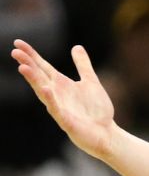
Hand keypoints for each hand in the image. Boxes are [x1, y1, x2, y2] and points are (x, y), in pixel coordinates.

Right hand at [11, 41, 117, 158]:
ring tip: (23, 67)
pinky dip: (51, 100)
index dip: (31, 55)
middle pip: (39, 77)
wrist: (106, 134)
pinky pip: (57, 110)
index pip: (42, 67)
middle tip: (15, 52)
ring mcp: (60, 108)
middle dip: (28, 65)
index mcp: (61, 85)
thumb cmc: (96, 110)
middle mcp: (57, 95)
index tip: (18, 42)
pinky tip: (46, 89)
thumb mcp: (91, 82)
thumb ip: (83, 65)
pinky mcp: (67, 122)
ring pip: (43, 93)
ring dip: (33, 81)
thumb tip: (76, 46)